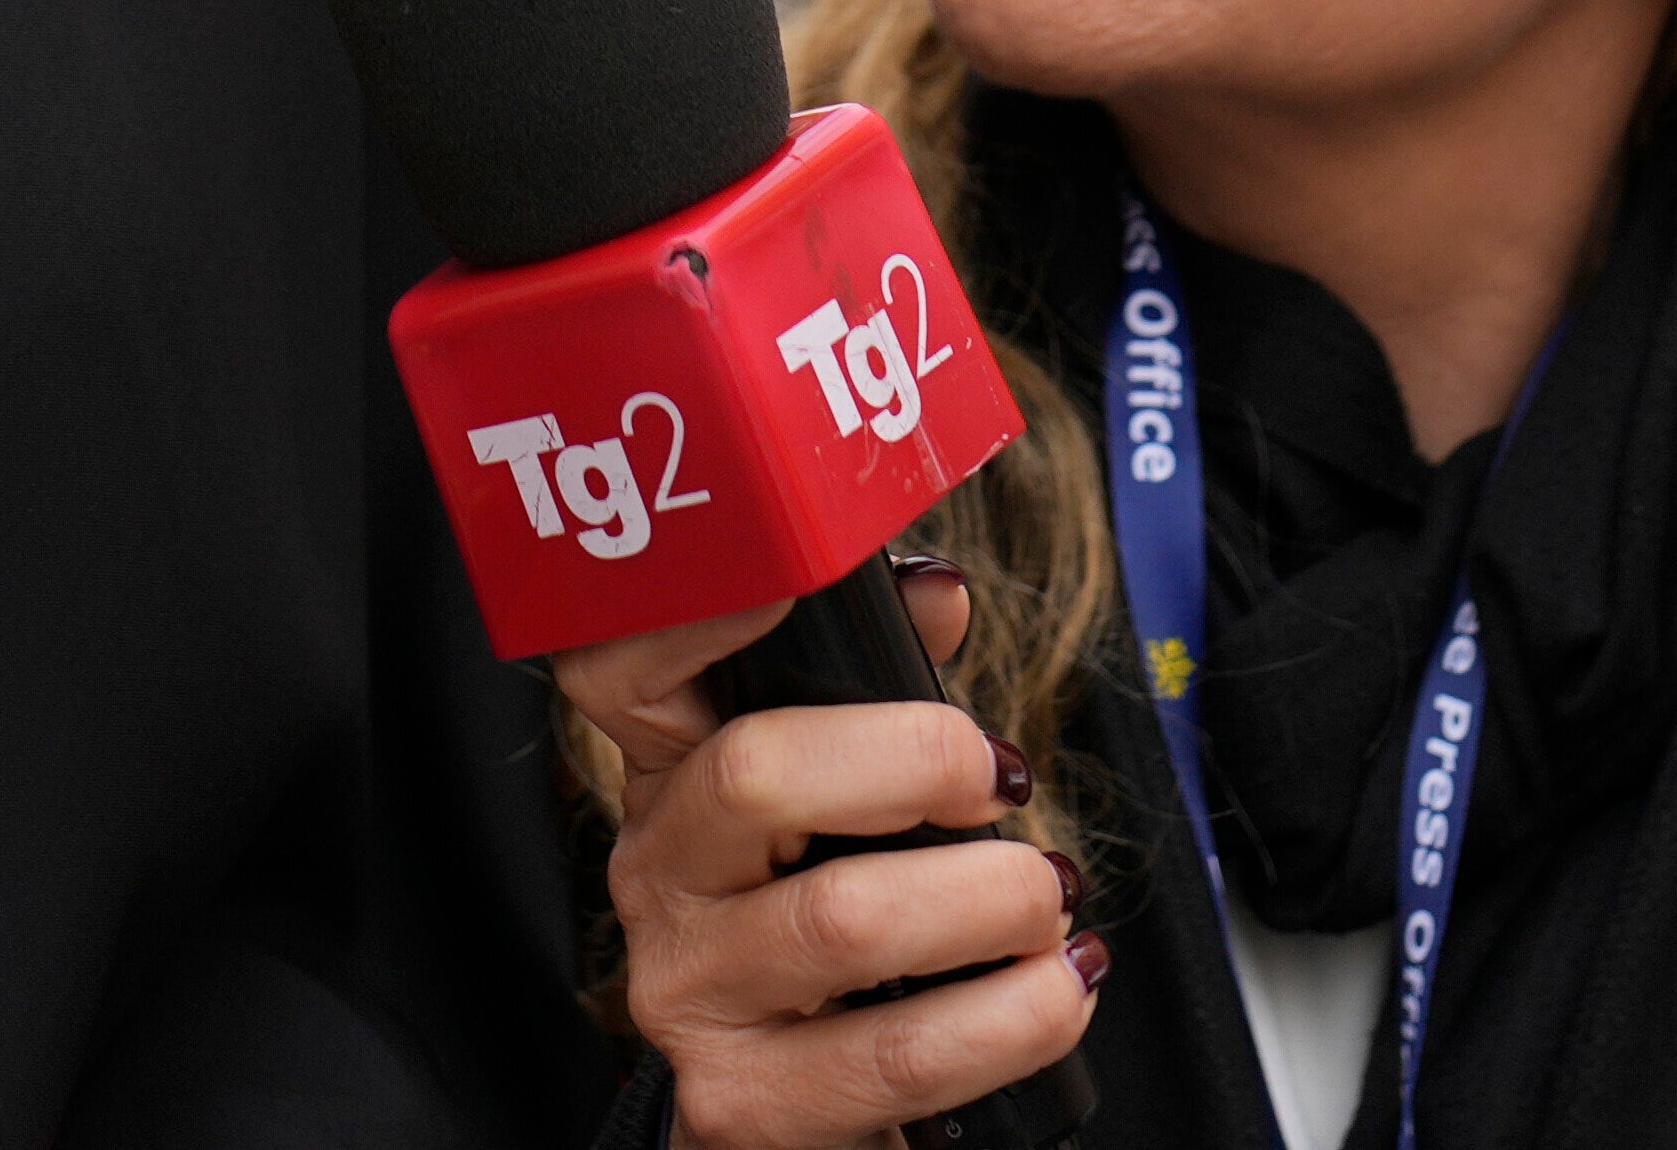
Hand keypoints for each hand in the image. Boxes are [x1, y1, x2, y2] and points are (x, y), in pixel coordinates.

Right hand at [552, 563, 1097, 1147]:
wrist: (794, 1116)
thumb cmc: (833, 934)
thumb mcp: (838, 811)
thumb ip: (882, 692)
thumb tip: (939, 598)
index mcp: (669, 776)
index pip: (619, 668)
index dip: (699, 614)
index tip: (805, 579)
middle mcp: (658, 877)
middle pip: (754, 773)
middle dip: (916, 760)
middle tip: (1000, 785)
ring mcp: (689, 994)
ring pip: (842, 919)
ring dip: (990, 900)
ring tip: (1048, 903)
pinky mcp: (747, 1105)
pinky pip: (898, 1056)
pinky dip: (1012, 1017)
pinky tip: (1057, 991)